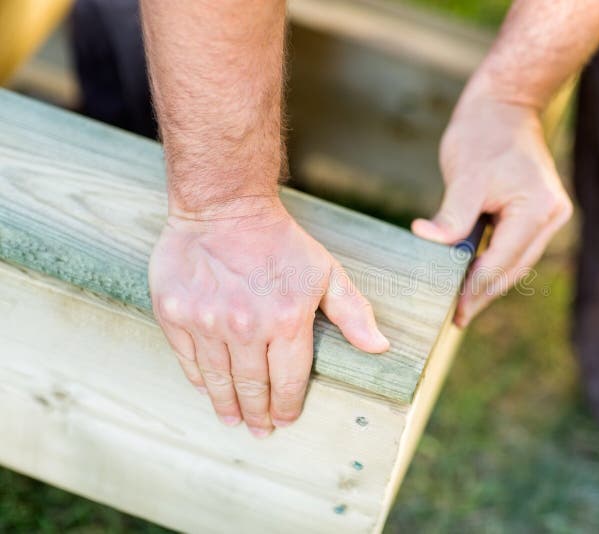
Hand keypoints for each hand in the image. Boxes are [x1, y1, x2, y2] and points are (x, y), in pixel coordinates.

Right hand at [149, 199, 389, 435]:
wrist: (224, 206)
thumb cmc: (280, 241)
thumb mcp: (326, 272)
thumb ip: (353, 312)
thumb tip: (380, 348)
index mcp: (287, 320)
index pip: (289, 380)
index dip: (288, 406)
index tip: (286, 420)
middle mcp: (246, 327)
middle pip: (253, 387)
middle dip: (259, 414)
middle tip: (259, 431)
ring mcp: (208, 322)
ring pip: (219, 380)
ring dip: (228, 406)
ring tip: (233, 421)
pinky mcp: (176, 314)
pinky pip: (189, 360)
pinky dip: (200, 380)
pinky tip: (208, 390)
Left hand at [412, 96, 571, 326]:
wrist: (506, 104)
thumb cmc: (484, 134)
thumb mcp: (464, 176)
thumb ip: (451, 216)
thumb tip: (426, 241)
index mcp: (537, 209)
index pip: (501, 261)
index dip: (475, 289)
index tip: (454, 312)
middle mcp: (552, 216)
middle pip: (514, 268)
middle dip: (484, 293)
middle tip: (457, 318)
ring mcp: (551, 214)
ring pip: (517, 262)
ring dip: (490, 282)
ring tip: (464, 305)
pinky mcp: (540, 212)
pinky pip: (517, 247)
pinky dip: (495, 262)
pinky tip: (475, 276)